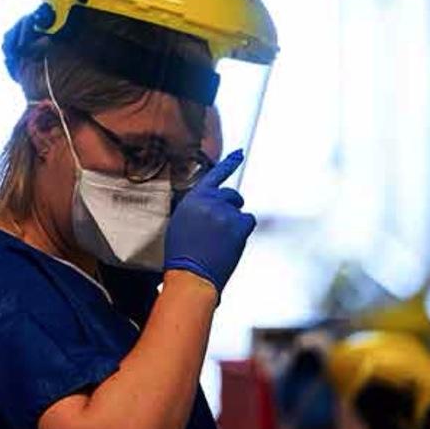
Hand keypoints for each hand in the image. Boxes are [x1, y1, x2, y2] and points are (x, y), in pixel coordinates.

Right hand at [163, 150, 256, 295]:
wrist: (192, 275)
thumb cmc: (182, 254)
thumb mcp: (180, 223)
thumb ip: (197, 209)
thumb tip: (210, 206)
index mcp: (194, 199)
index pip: (214, 175)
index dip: (229, 163)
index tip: (240, 153)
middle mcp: (210, 202)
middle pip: (231, 195)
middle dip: (231, 206)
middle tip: (223, 224)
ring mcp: (226, 213)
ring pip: (240, 210)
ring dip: (234, 222)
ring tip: (221, 240)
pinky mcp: (238, 226)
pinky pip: (249, 220)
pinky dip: (243, 230)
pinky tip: (231, 242)